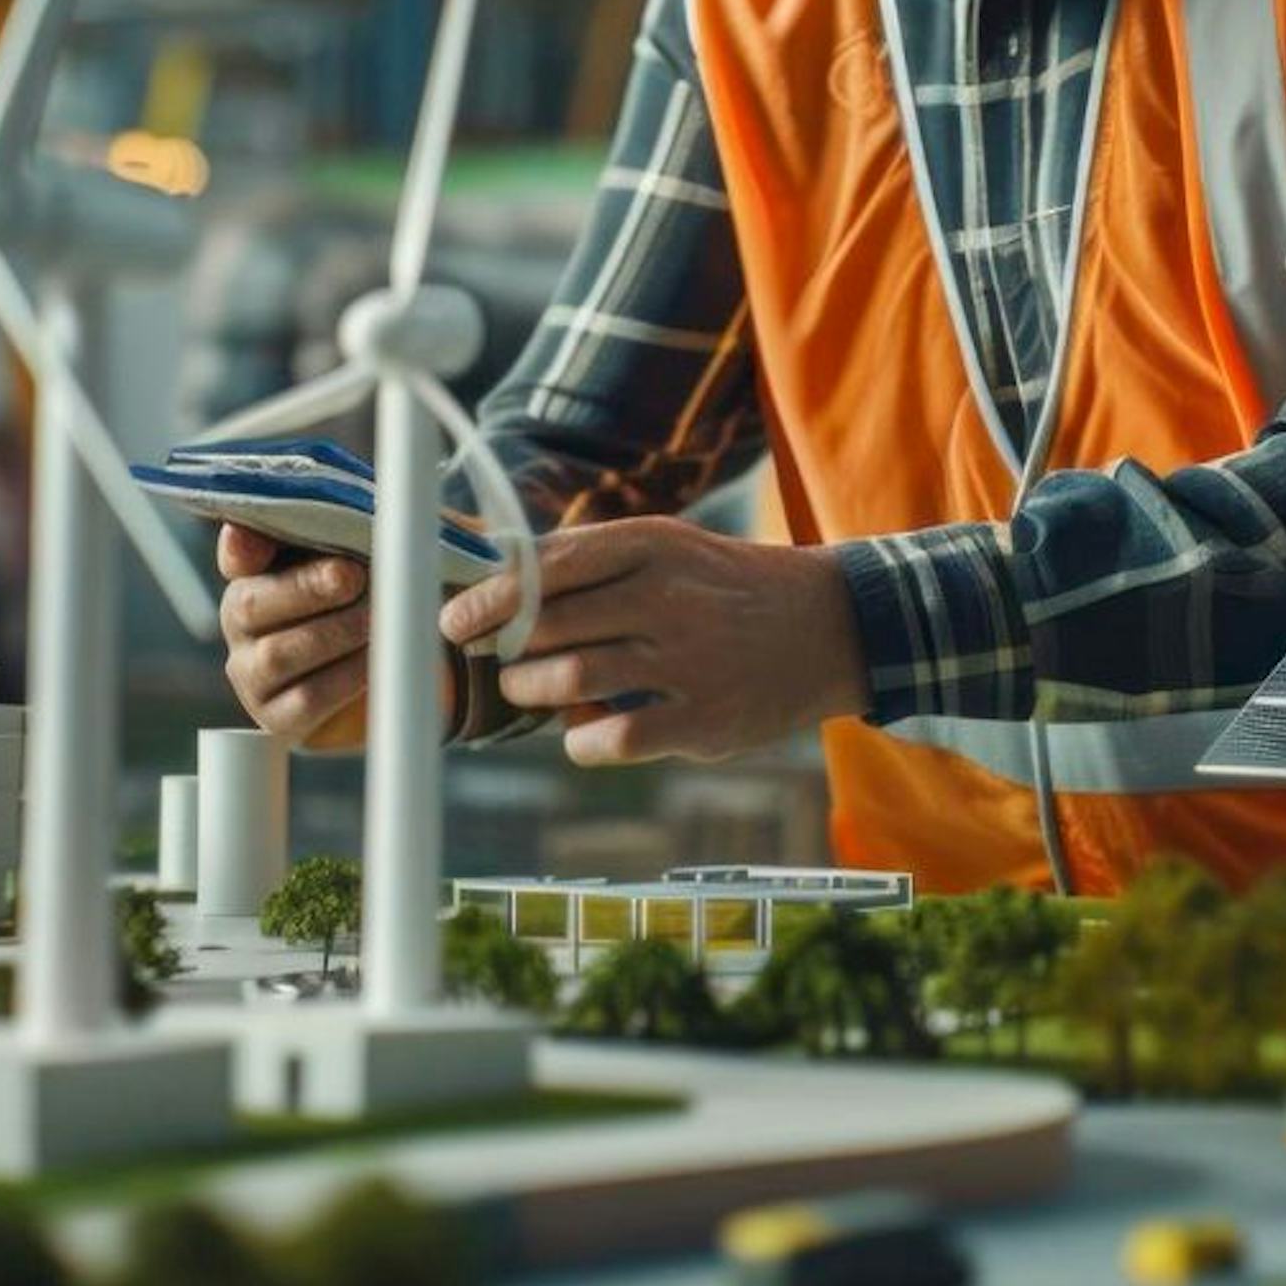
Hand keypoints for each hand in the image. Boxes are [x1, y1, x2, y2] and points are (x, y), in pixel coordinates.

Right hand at [216, 523, 448, 750]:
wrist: (374, 667)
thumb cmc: (363, 596)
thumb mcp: (358, 554)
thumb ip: (349, 528)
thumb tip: (371, 510)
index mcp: (253, 573)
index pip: (235, 553)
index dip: (240, 544)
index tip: (252, 537)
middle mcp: (240, 622)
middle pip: (250, 603)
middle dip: (305, 588)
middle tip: (353, 576)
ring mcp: (252, 673)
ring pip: (279, 654)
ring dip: (334, 634)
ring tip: (375, 620)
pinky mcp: (277, 717)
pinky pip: (307, 699)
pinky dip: (346, 678)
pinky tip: (374, 662)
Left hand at [437, 517, 865, 766]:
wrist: (829, 627)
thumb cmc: (725, 586)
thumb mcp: (670, 546)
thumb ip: (592, 558)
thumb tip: (497, 571)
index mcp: (653, 545)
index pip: (548, 567)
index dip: (490, 597)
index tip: (456, 619)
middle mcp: (669, 597)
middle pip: (550, 624)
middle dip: (503, 647)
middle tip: (491, 658)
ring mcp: (688, 660)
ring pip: (571, 678)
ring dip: (531, 689)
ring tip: (527, 689)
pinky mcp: (705, 720)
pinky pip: (613, 738)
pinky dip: (579, 741)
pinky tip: (579, 733)